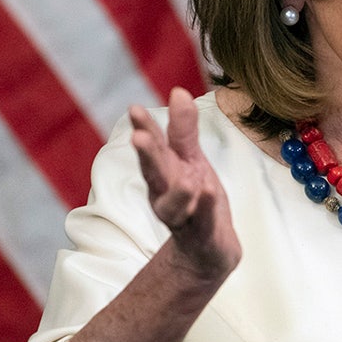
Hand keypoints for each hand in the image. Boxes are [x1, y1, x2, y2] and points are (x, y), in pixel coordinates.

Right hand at [128, 87, 241, 281]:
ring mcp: (183, 217)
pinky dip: (204, 209)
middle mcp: (165, 195)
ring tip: (187, 177)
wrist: (208, 250)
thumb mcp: (190, 159)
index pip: (152, 148)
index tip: (134, 109)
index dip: (144, 129)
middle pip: (155, 174)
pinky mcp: (202, 235)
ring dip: (177, 191)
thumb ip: (183, 130)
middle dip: (147, 156)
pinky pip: (202, 222)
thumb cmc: (195, 198)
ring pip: (174, 205)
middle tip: (139, 137)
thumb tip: (178, 91)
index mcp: (162, 173)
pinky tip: (207, 193)